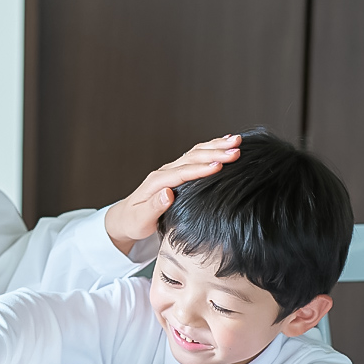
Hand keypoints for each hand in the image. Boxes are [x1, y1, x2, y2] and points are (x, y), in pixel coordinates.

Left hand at [104, 134, 241, 254]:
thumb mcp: (140, 220)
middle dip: (215, 153)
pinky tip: (226, 143)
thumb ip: (153, 207)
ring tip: (237, 141)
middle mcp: (164, 172)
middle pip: (192, 158)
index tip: (219, 167)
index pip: (181, 173)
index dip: (200, 170)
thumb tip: (167, 194)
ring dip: (216, 146)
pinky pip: (196, 156)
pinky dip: (212, 148)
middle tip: (236, 150)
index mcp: (156, 182)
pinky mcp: (177, 171)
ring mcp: (171, 170)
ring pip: (196, 153)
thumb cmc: (134, 221)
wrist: (126, 217)